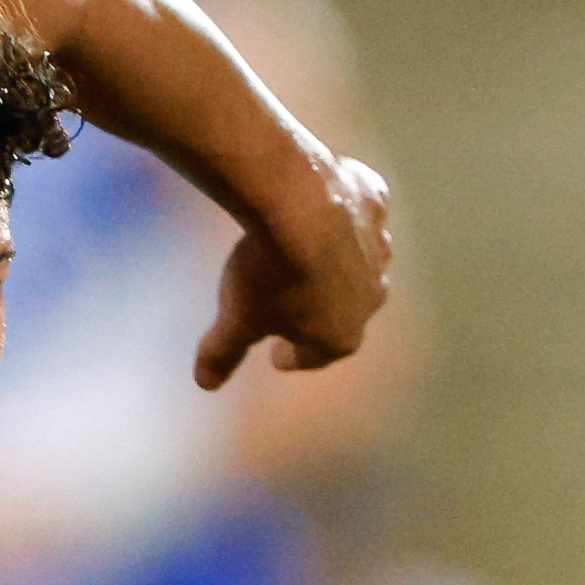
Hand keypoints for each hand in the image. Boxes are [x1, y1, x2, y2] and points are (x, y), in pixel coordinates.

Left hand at [199, 151, 391, 388]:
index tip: (276, 356)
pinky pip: (362, 216)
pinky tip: (326, 209)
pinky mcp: (375, 204)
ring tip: (309, 255)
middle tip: (294, 308)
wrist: (297, 201)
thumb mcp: (237, 319)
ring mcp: (378, 248)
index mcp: (342, 335)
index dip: (293, 357)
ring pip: (360, 263)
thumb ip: (223, 352)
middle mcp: (371, 297)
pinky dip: (346, 216)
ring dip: (337, 264)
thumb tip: (205, 383)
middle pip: (345, 312)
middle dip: (321, 313)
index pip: (315, 356)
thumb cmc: (268, 273)